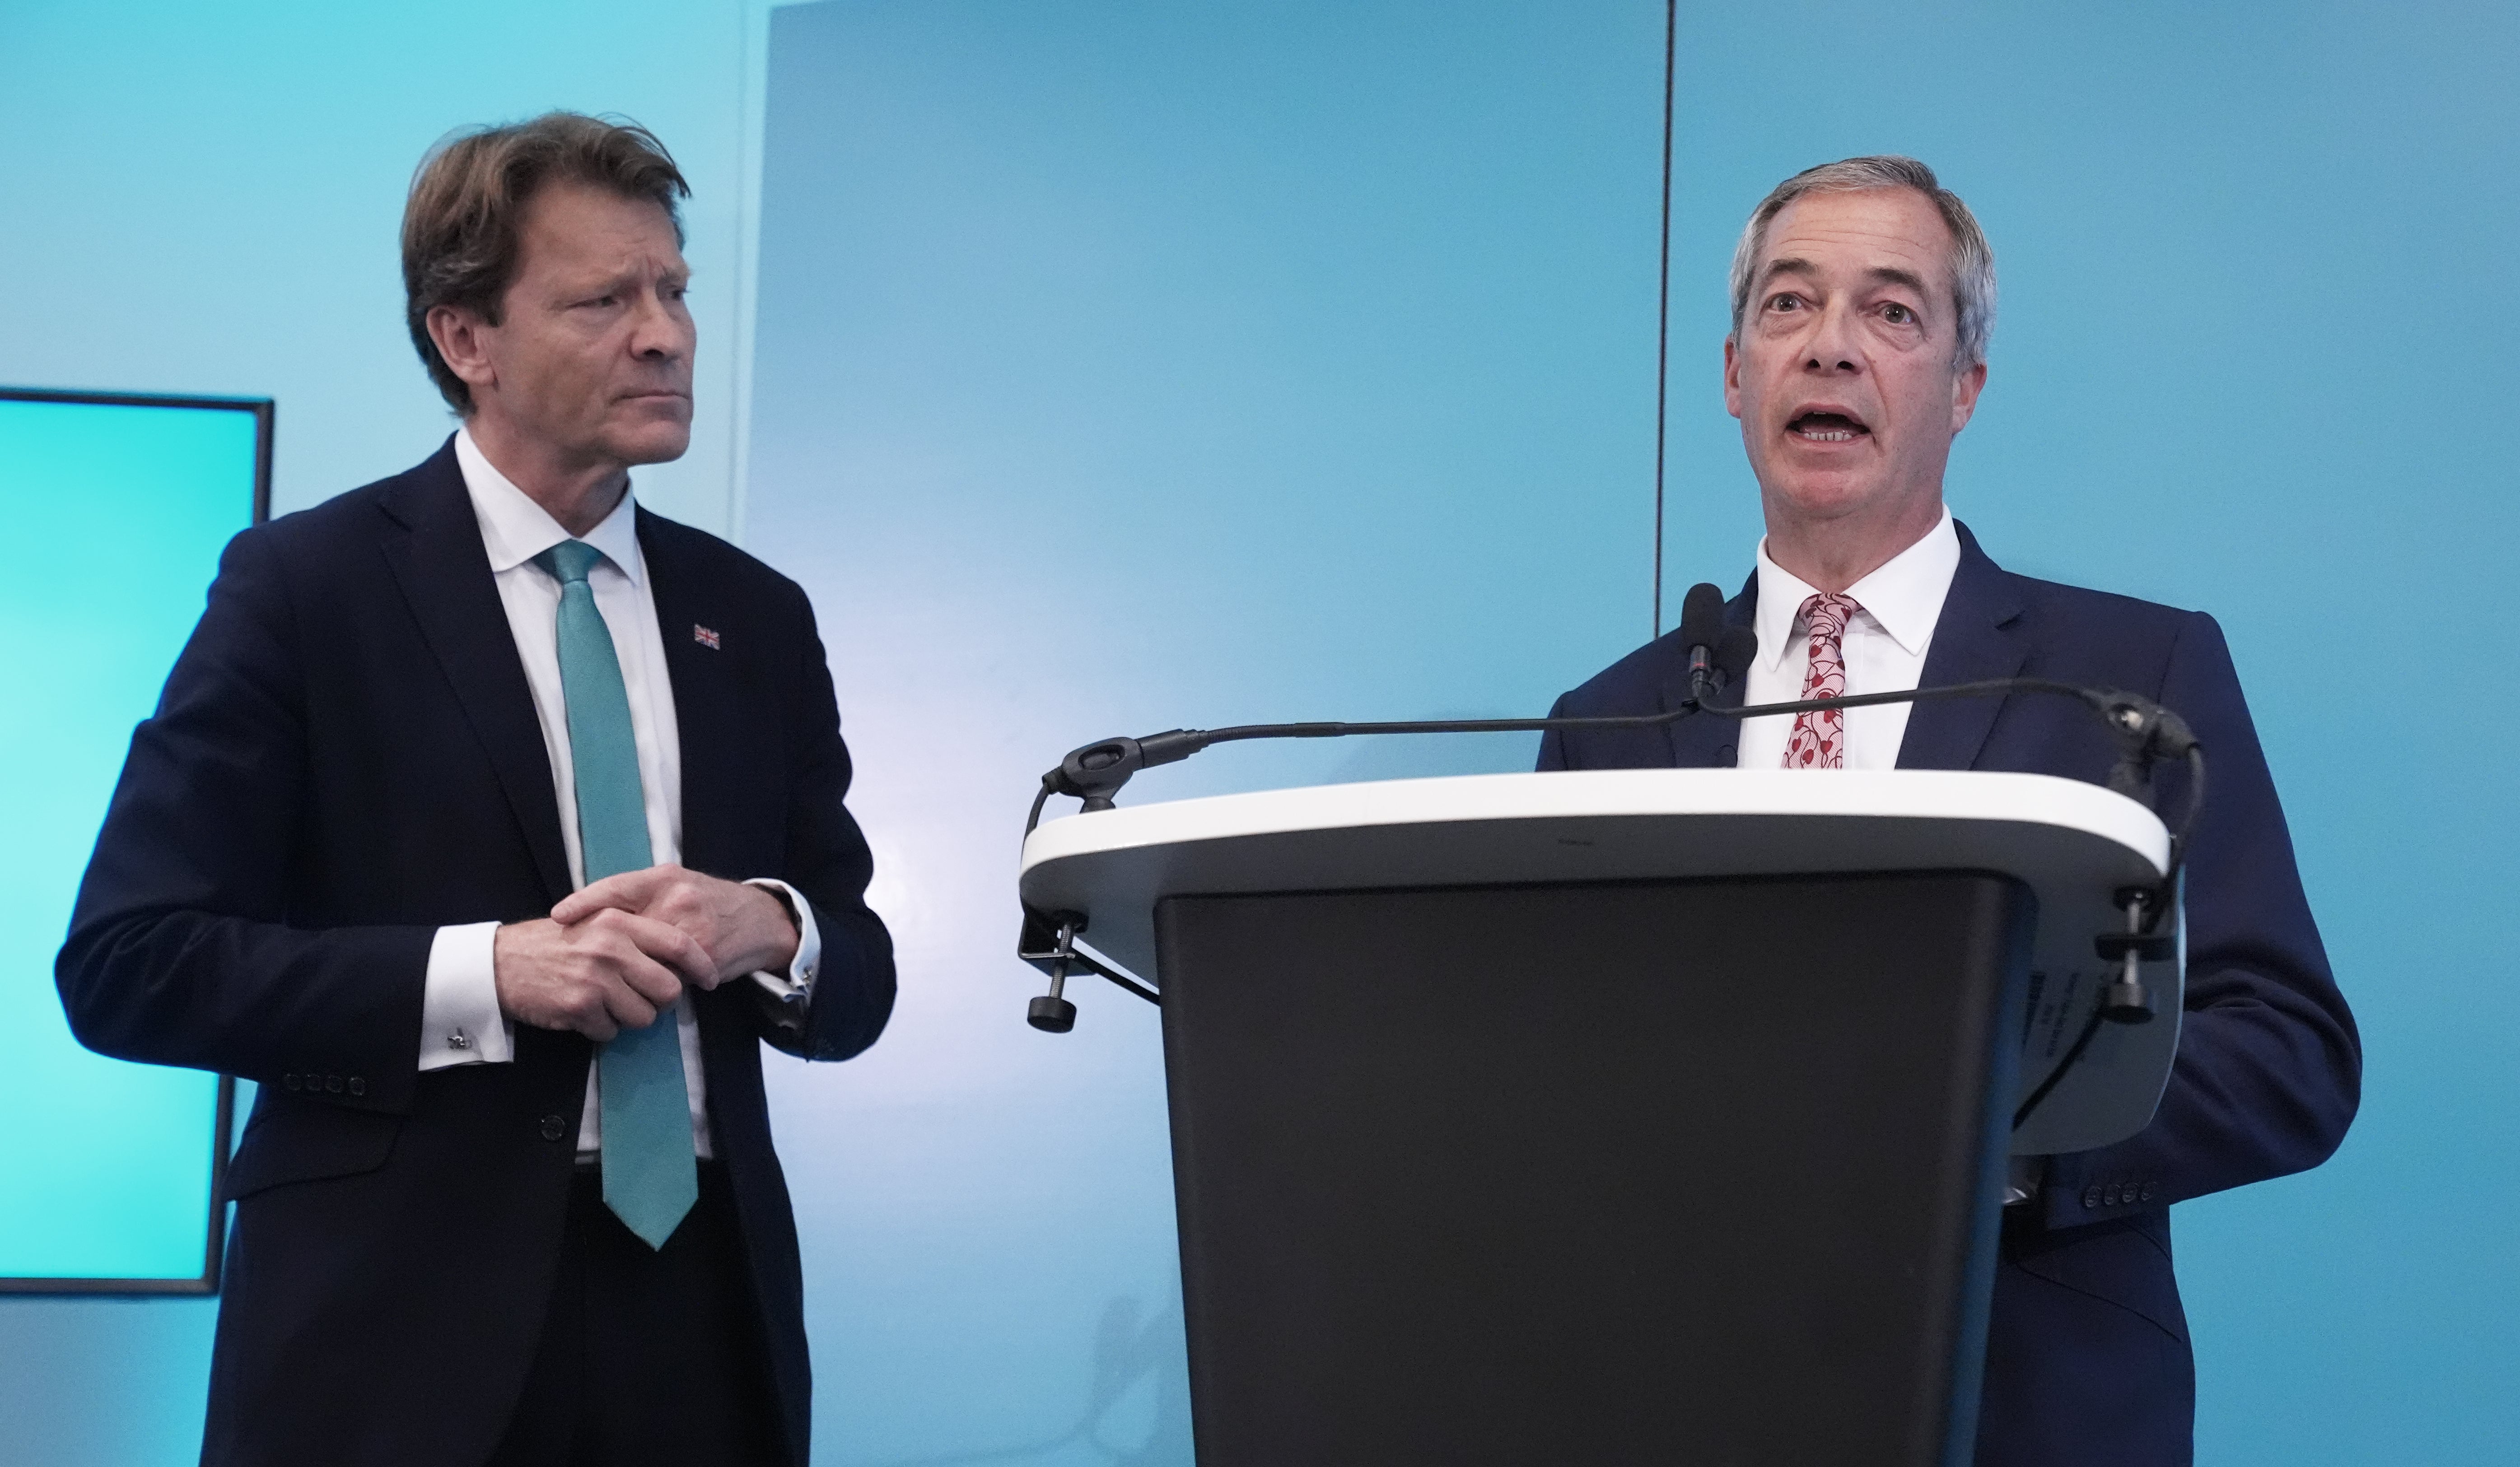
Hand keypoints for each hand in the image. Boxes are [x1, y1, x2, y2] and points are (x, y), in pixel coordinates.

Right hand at [493, 910, 713, 1041]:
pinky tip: (584, 1013)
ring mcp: (596, 979)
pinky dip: (601, 1029)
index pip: (679, 945)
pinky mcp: (580, 1007)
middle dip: (661, 1001)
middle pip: (668, 989)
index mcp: (619, 922)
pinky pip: (611, 1032)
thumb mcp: (595, 922)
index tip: (711, 979)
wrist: (501, 963)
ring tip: (607, 1003)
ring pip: (644, 1016)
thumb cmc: (553, 943)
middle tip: (644, 999)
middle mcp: (611, 948)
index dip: (702, 965)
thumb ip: (634, 933)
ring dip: (630, 1017)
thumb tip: (680, 954)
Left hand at [549, 864, 798, 989]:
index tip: (559, 917)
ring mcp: (692, 928)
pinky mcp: (705, 956)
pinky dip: (656, 981)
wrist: (761, 919)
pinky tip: (648, 987)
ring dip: (630, 971)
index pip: (617, 887)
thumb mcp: (676, 885)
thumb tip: (591, 914)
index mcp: (664, 879)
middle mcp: (677, 899)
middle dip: (604, 948)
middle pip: (627, 928)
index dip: (585, 901)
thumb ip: (641, 896)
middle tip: (581, 961)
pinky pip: (669, 974)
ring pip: (646, 956)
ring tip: (614, 979)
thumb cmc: (709, 902)